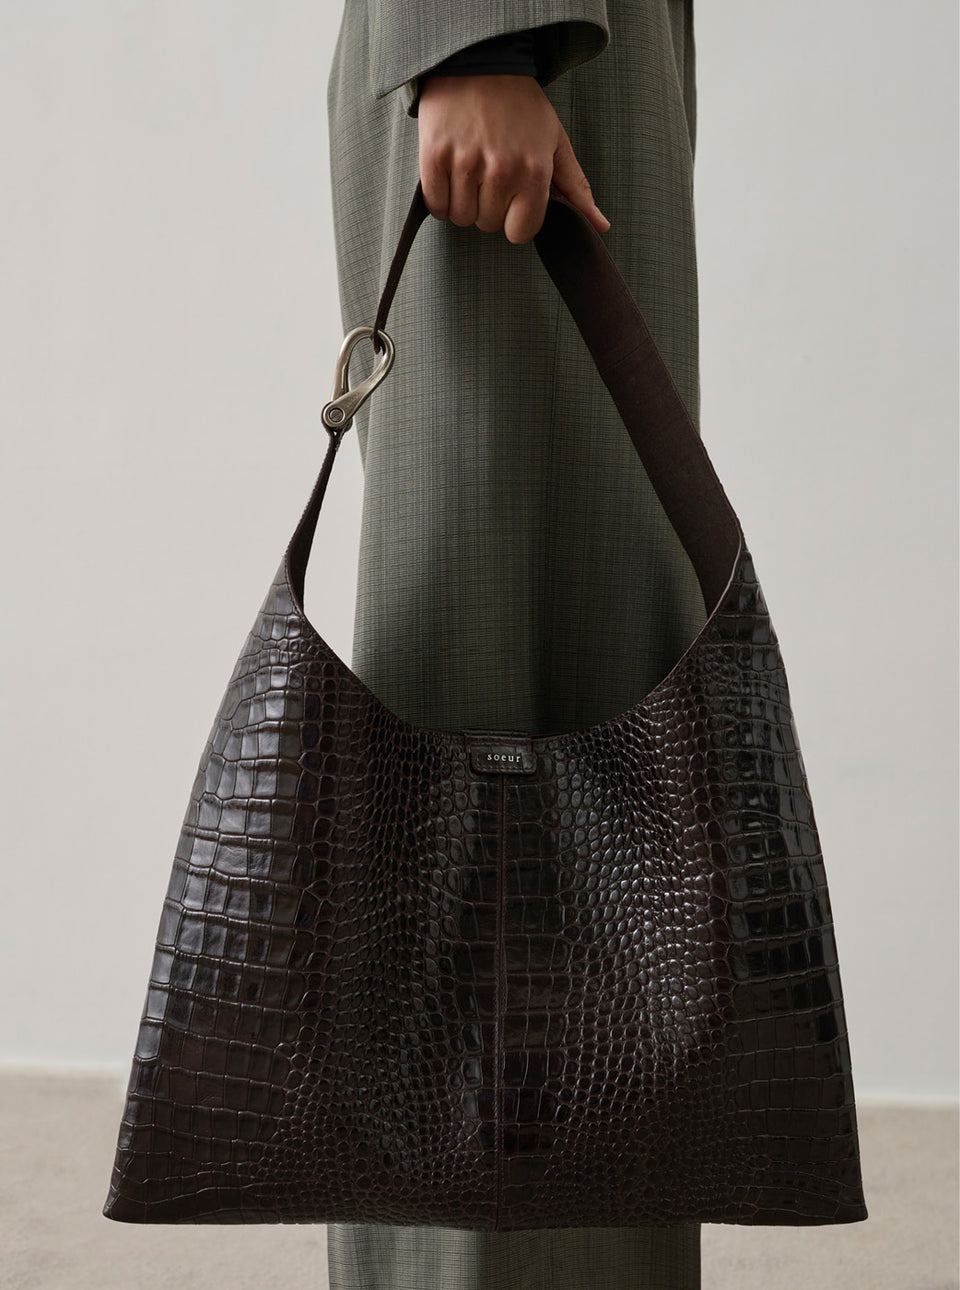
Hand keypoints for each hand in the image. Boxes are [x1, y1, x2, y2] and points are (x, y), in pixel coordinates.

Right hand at [416, 74, 610, 244]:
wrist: (480, 64)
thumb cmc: (521, 106)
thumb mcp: (555, 142)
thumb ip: (576, 188)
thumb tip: (600, 226)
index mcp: (535, 171)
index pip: (520, 233)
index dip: (514, 219)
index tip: (512, 198)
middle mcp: (502, 170)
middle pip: (488, 225)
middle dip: (489, 207)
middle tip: (489, 173)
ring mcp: (466, 163)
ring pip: (461, 218)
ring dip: (463, 202)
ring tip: (471, 169)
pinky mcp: (435, 156)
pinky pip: (436, 205)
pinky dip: (440, 198)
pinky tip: (450, 173)